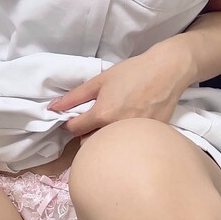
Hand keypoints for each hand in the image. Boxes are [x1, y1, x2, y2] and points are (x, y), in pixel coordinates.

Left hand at [48, 47, 188, 144]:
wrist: (166, 72)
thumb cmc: (133, 73)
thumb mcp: (100, 80)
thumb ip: (75, 96)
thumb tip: (54, 107)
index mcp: (102, 115)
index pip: (74, 130)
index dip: (70, 122)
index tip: (75, 117)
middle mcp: (117, 131)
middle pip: (90, 144)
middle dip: (86, 134)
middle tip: (94, 120)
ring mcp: (134, 137)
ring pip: (109, 148)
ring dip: (104, 139)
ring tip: (111, 123)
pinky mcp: (148, 139)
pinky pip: (128, 146)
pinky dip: (124, 140)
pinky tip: (128, 125)